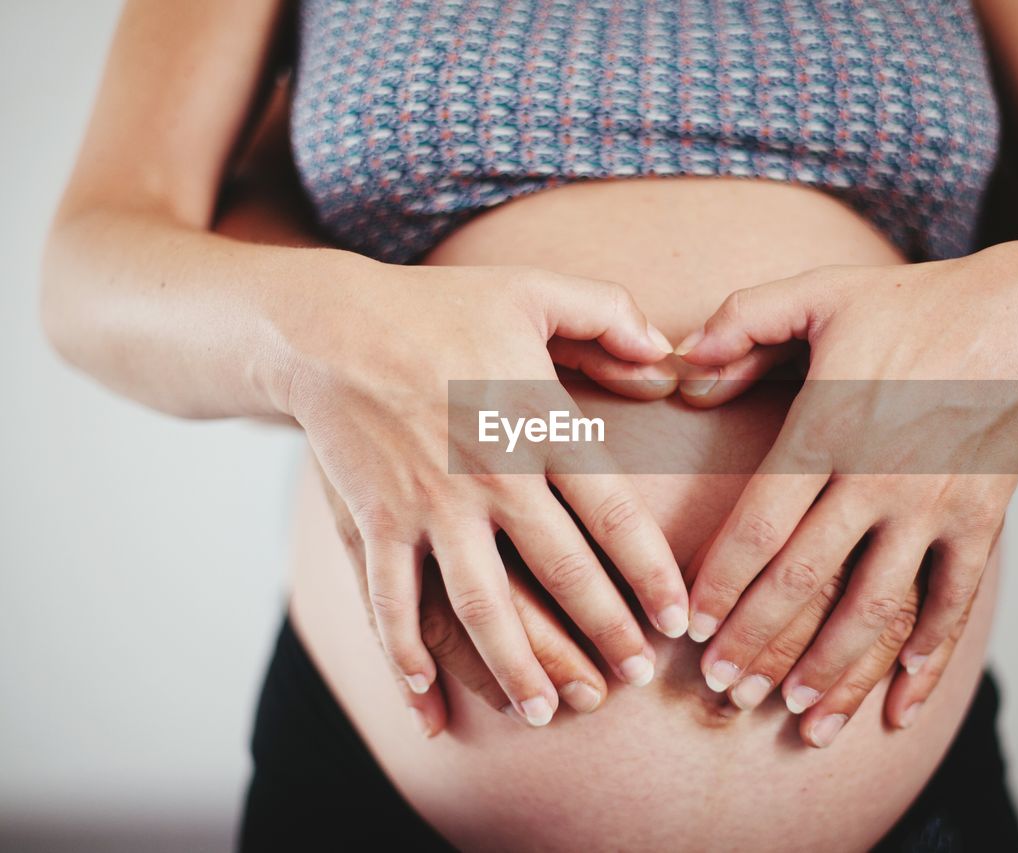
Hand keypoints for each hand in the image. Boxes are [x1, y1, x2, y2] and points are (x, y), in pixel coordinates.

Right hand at [278, 261, 688, 726]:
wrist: (327, 324)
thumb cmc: (439, 308)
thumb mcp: (533, 290)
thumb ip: (610, 313)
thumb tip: (668, 355)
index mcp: (537, 424)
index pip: (611, 513)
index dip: (650, 572)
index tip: (677, 619)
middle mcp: (490, 476)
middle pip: (561, 572)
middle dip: (603, 633)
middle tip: (635, 678)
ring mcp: (429, 505)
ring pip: (482, 605)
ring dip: (516, 665)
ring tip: (547, 712)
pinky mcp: (375, 522)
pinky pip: (391, 601)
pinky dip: (405, 652)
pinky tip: (426, 697)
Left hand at [677, 255, 1017, 744]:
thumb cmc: (914, 306)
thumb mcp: (819, 292)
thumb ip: (742, 321)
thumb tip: (683, 367)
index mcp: (829, 425)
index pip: (761, 523)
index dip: (722, 583)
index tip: (690, 627)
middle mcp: (880, 476)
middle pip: (807, 580)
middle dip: (758, 642)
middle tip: (722, 689)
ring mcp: (936, 507)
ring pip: (878, 609)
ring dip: (835, 671)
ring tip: (797, 717)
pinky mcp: (982, 522)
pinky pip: (955, 604)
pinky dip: (930, 659)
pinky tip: (901, 705)